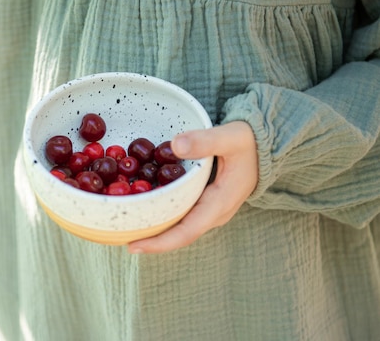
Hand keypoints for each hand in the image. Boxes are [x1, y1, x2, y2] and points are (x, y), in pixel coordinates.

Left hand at [127, 121, 258, 253]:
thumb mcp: (232, 137)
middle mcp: (213, 213)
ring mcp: (208, 209)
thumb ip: (205, 140)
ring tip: (125, 225)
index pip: (186, 232)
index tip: (133, 246)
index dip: (159, 242)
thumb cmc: (250, 141)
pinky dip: (161, 212)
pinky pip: (180, 212)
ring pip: (178, 225)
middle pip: (177, 234)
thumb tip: (174, 146)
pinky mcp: (204, 201)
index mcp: (219, 204)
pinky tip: (142, 205)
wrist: (266, 145)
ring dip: (154, 227)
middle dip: (150, 239)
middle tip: (118, 235)